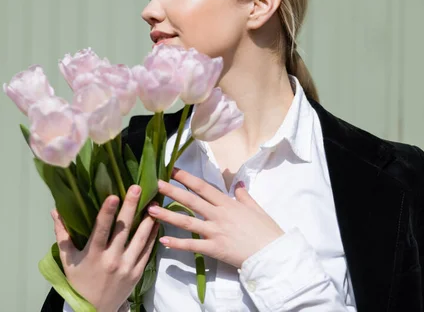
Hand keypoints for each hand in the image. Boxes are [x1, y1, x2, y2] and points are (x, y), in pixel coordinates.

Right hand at [52, 185, 158, 311]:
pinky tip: (156, 222)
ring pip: (140, 239)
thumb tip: (55, 210)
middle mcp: (111, 259)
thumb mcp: (68, 259)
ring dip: (147, 219)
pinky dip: (153, 236)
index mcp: (93, 254)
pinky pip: (147, 251)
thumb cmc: (79, 281)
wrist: (94, 310)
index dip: (107, 212)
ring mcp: (127, 266)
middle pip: (123, 229)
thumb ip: (62, 234)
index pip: (101, 229)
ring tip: (154, 201)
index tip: (114, 195)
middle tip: (137, 187)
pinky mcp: (137, 273)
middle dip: (130, 207)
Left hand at [147, 169, 283, 267]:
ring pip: (187, 222)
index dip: (186, 178)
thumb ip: (244, 196)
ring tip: (150, 210)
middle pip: (191, 200)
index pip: (203, 187)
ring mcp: (215, 232)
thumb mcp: (256, 208)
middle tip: (155, 184)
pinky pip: (193, 245)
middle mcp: (218, 215)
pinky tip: (163, 241)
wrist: (273, 254)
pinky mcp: (214, 249)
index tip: (172, 170)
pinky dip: (178, 244)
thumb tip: (238, 184)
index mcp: (227, 203)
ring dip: (167, 216)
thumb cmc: (266, 231)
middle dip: (171, 191)